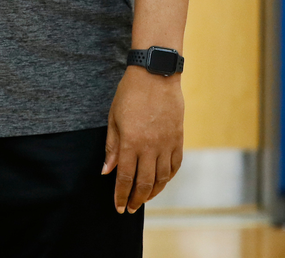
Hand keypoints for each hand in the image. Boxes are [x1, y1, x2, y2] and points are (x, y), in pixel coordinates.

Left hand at [103, 67, 183, 213]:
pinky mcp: (178, 139)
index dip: (120, 195)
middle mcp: (150, 147)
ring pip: (162, 178)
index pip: (125, 177)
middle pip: (144, 183)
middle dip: (136, 199)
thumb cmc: (129, 94)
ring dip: (153, 192)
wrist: (155, 76)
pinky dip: (168, 177)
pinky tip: (161, 182)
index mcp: (130, 142)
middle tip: (129, 208)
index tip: (118, 207)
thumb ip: (111, 147)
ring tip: (144, 199)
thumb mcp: (113, 118)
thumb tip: (106, 171)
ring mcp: (166, 144)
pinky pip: (175, 165)